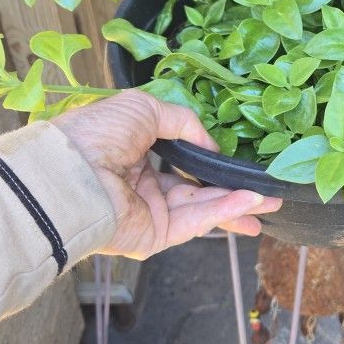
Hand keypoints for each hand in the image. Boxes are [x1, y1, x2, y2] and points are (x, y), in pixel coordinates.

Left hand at [54, 90, 281, 258]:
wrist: (71, 174)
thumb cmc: (99, 134)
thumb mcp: (146, 107)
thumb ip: (184, 121)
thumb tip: (212, 146)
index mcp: (135, 153)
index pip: (180, 160)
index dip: (211, 160)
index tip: (240, 159)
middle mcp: (144, 185)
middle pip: (198, 190)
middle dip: (234, 189)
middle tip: (268, 188)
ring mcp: (150, 213)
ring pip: (203, 208)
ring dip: (238, 202)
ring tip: (273, 200)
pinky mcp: (154, 236)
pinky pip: (195, 222)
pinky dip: (224, 211)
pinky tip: (251, 202)